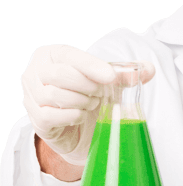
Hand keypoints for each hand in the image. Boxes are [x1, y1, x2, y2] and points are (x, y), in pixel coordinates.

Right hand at [21, 44, 155, 165]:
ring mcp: (30, 96)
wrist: (80, 130)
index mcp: (50, 55)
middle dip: (87, 85)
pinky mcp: (35, 119)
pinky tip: (80, 116)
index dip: (90, 66)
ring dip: (81, 101)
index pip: (68, 55)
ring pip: (54, 95)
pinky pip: (50, 115)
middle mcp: (34, 72)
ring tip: (92, 104)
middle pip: (59, 75)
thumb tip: (149, 70)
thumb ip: (127, 74)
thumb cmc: (90, 96)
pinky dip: (71, 116)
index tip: (111, 77)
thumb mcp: (109, 83)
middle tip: (101, 94)